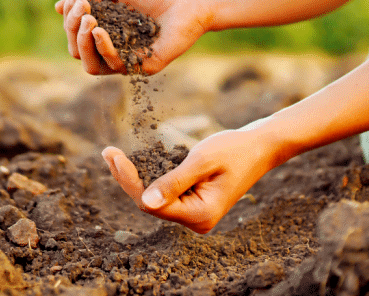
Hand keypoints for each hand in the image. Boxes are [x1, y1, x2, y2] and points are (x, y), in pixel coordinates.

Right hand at [55, 0, 209, 74]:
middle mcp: (113, 48)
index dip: (70, 18)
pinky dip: (103, 48)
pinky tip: (100, 31)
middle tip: (83, 9)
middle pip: (77, 51)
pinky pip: (113, 66)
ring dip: (82, 43)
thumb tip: (57, 7)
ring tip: (88, 21)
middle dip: (72, 30)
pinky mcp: (141, 67)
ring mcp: (126, 60)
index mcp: (105, 31)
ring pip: (90, 65)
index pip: (75, 34)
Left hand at [101, 129, 279, 233]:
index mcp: (200, 215)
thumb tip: (145, 202)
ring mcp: (195, 214)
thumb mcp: (202, 161)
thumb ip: (174, 181)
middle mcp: (196, 221)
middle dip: (127, 178)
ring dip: (135, 177)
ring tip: (113, 155)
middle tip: (108, 152)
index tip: (113, 155)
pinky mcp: (193, 203)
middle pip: (150, 203)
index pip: (152, 204)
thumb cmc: (235, 149)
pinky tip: (133, 162)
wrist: (260, 147)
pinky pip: (164, 193)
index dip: (129, 181)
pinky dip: (149, 176)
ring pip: (154, 198)